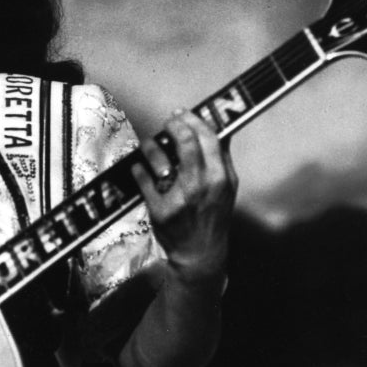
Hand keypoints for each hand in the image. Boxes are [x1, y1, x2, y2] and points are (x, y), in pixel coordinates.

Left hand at [132, 109, 237, 284]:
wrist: (200, 253)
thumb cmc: (213, 216)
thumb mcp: (228, 188)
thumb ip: (223, 158)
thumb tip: (220, 128)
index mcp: (220, 178)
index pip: (207, 137)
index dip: (192, 120)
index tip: (181, 114)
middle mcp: (201, 186)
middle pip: (185, 141)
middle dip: (172, 125)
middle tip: (167, 123)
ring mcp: (179, 198)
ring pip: (159, 157)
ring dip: (150, 145)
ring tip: (149, 144)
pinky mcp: (159, 210)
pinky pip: (143, 179)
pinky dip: (139, 169)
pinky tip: (140, 168)